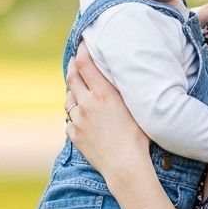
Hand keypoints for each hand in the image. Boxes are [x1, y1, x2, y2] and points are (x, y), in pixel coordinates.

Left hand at [65, 43, 149, 178]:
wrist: (125, 165)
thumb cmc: (138, 137)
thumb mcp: (135, 107)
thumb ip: (123, 90)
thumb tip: (119, 75)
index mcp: (103, 94)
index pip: (85, 63)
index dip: (82, 50)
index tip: (83, 43)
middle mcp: (87, 103)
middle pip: (72, 76)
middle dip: (73, 66)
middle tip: (77, 61)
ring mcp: (78, 119)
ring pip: (69, 98)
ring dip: (74, 92)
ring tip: (81, 92)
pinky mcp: (74, 134)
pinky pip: (70, 119)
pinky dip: (75, 115)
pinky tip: (83, 117)